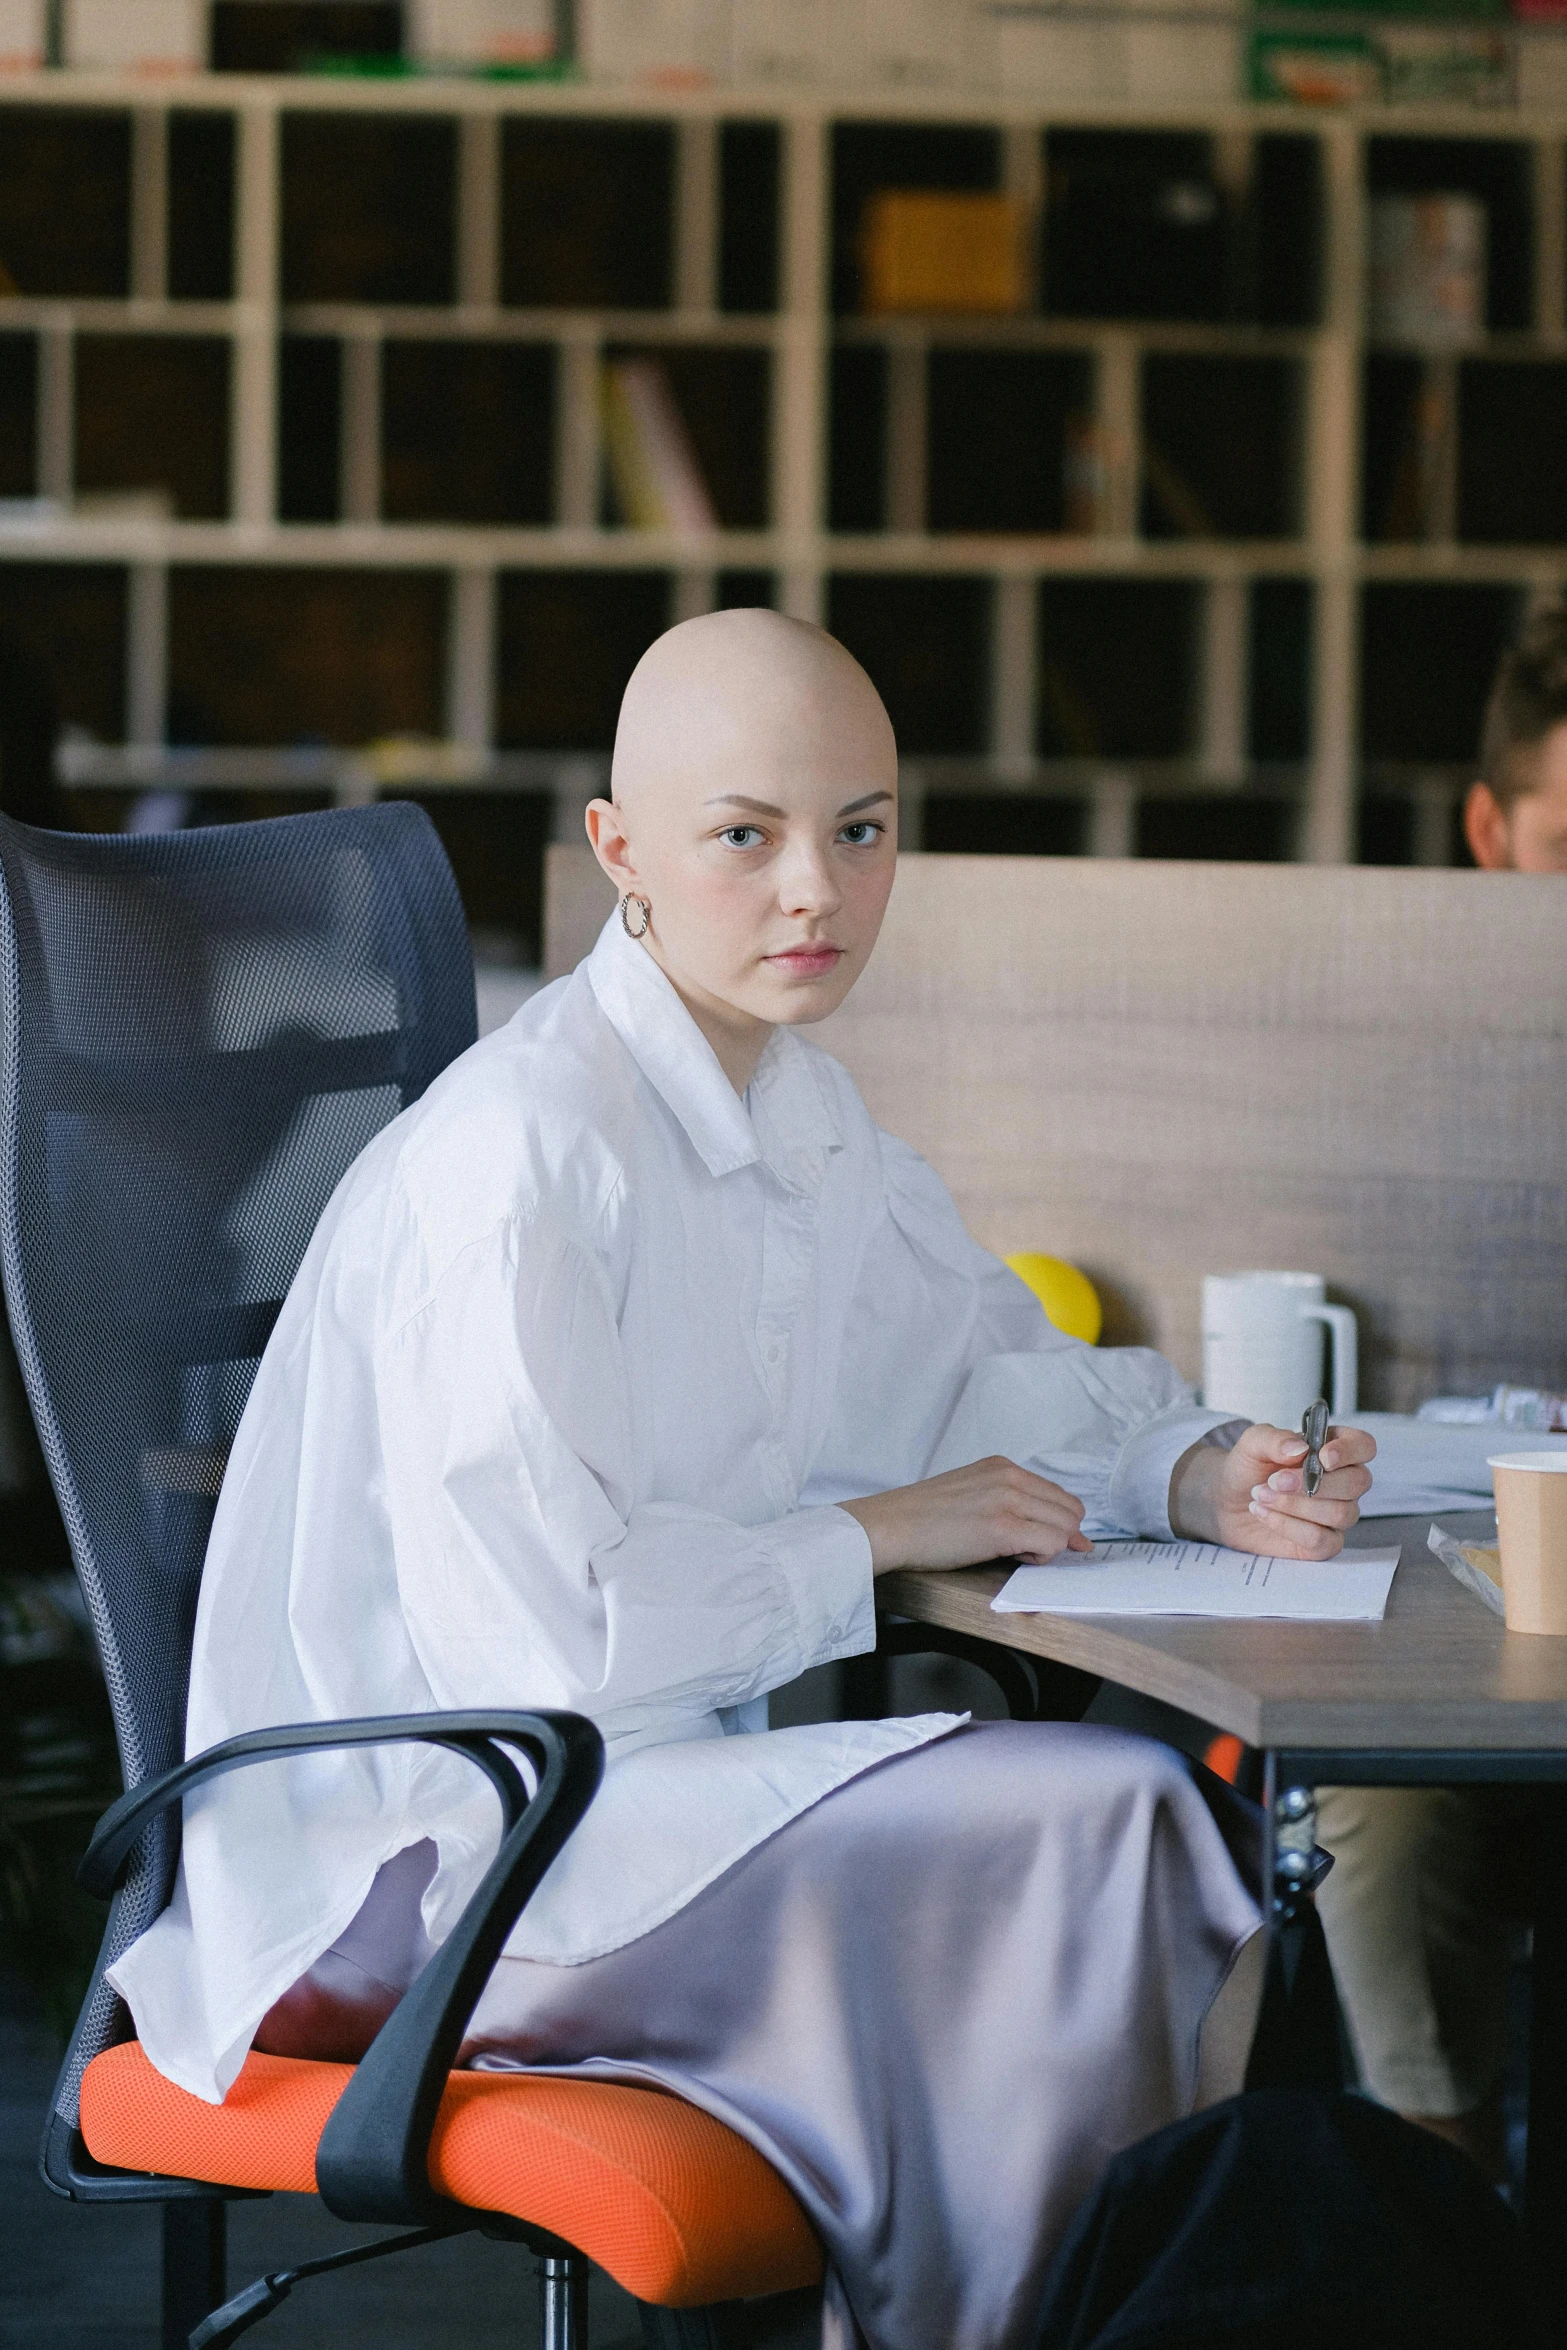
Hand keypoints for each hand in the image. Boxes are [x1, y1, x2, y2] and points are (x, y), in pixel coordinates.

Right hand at [839, 1456, 1092, 1576]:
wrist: (888, 1526)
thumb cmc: (921, 1519)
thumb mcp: (971, 1496)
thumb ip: (1011, 1506)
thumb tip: (1059, 1533)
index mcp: (1002, 1467)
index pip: (1059, 1495)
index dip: (1056, 1524)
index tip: (1037, 1541)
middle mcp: (1009, 1477)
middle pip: (1071, 1511)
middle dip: (1056, 1536)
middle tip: (1022, 1549)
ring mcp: (1008, 1500)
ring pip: (1066, 1528)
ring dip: (1048, 1547)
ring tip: (1012, 1551)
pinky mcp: (1003, 1527)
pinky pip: (1052, 1544)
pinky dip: (1041, 1557)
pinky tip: (1010, 1556)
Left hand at [1171, 1421, 1376, 1559]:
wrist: (1228, 1501)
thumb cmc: (1248, 1468)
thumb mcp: (1252, 1444)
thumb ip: (1274, 1439)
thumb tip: (1300, 1448)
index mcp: (1333, 1449)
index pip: (1364, 1446)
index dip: (1349, 1451)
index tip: (1322, 1457)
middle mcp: (1343, 1482)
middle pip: (1358, 1482)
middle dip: (1312, 1482)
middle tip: (1273, 1481)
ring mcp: (1337, 1514)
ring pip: (1341, 1513)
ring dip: (1295, 1505)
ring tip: (1261, 1496)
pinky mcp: (1324, 1542)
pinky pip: (1322, 1540)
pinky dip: (1289, 1527)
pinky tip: (1265, 1514)